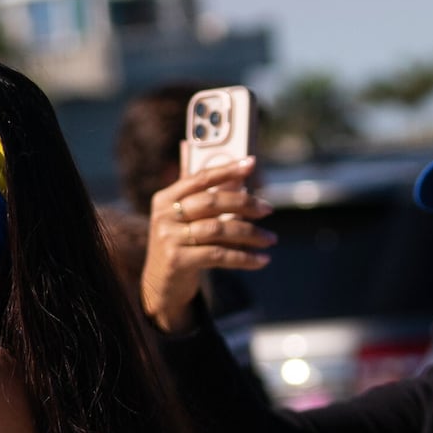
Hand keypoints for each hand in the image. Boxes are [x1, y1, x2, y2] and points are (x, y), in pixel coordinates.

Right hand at [142, 157, 275, 333]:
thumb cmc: (178, 246)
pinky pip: (219, 255)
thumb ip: (192, 188)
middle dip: (244, 204)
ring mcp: (169, 239)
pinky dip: (244, 258)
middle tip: (268, 209)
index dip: (227, 169)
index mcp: (165, 199)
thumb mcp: (181, 218)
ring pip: (218, 230)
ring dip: (250, 234)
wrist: (162, 287)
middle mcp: (164, 217)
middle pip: (211, 203)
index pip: (200, 178)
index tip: (252, 164)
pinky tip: (261, 260)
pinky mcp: (178, 261)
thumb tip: (190, 145)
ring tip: (270, 239)